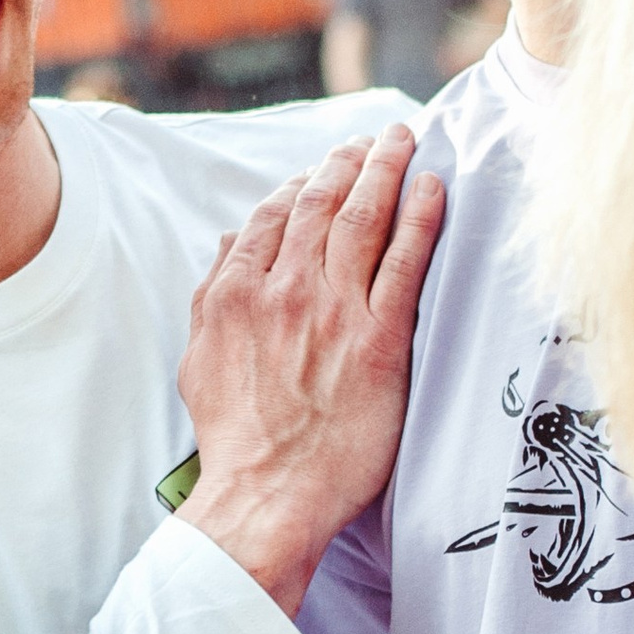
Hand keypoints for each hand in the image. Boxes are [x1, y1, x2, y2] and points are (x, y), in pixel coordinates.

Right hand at [176, 126, 444, 615]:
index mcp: (237, 293)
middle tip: (373, 140)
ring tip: (403, 142)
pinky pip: (405, 260)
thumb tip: (230, 241)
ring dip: (386, 169)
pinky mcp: (379, 339)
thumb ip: (213, 294)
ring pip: (363, 218)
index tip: (324, 168)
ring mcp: (334, 311)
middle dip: (348, 160)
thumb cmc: (236, 439)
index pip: (273, 215)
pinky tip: (433, 187)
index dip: (302, 181)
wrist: (267, 494)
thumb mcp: (200, 359)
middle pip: (321, 203)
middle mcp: (284, 291)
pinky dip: (420, 216)